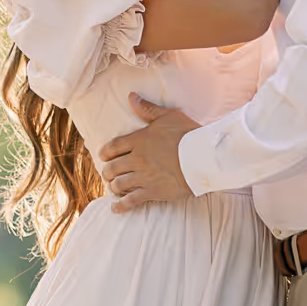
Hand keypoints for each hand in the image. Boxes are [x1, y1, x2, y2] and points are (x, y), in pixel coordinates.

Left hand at [99, 97, 199, 211]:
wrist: (202, 157)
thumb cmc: (188, 134)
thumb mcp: (168, 116)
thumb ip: (147, 109)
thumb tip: (131, 97)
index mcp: (138, 140)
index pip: (112, 147)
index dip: (105, 153)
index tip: (104, 157)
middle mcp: (136, 159)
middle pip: (112, 168)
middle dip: (108, 172)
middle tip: (109, 174)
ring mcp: (143, 177)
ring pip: (119, 184)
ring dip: (114, 187)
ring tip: (115, 188)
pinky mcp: (152, 191)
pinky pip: (131, 201)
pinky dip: (121, 206)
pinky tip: (116, 208)